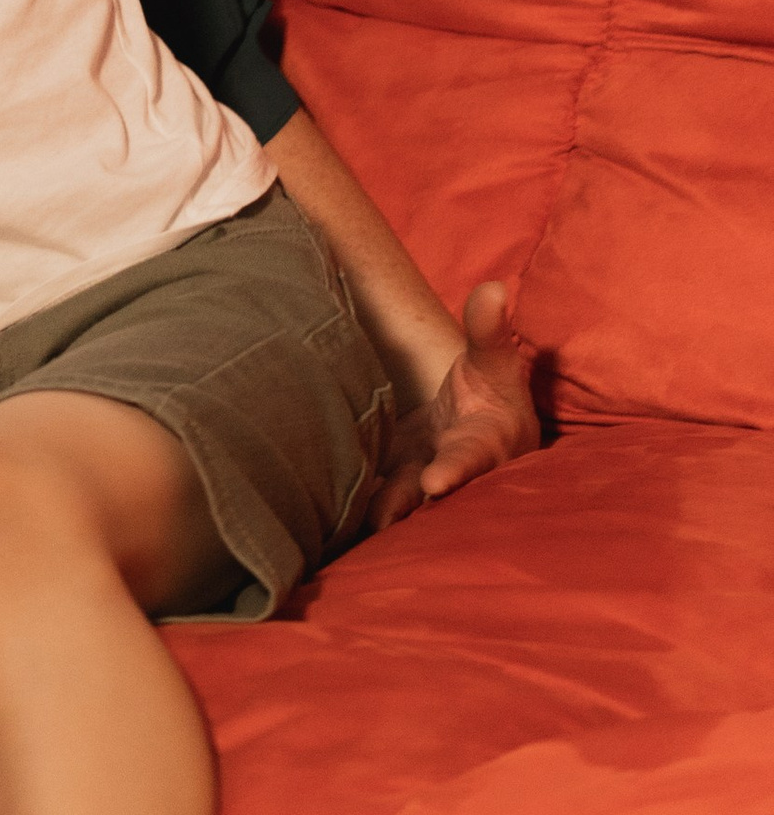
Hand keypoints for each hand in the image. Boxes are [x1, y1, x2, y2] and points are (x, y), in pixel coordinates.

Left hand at [365, 283, 536, 532]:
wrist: (479, 425)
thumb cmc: (491, 392)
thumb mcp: (494, 363)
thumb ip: (489, 331)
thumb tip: (493, 289)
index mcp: (485, 444)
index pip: (470, 457)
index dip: (454, 470)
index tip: (434, 482)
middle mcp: (453, 471)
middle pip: (430, 494)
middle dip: (407, 505)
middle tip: (382, 518)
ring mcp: (421, 482)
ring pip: (397, 502)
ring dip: (376, 513)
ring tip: (346, 525)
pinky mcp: (394, 483)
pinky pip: (374, 496)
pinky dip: (355, 506)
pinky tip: (321, 515)